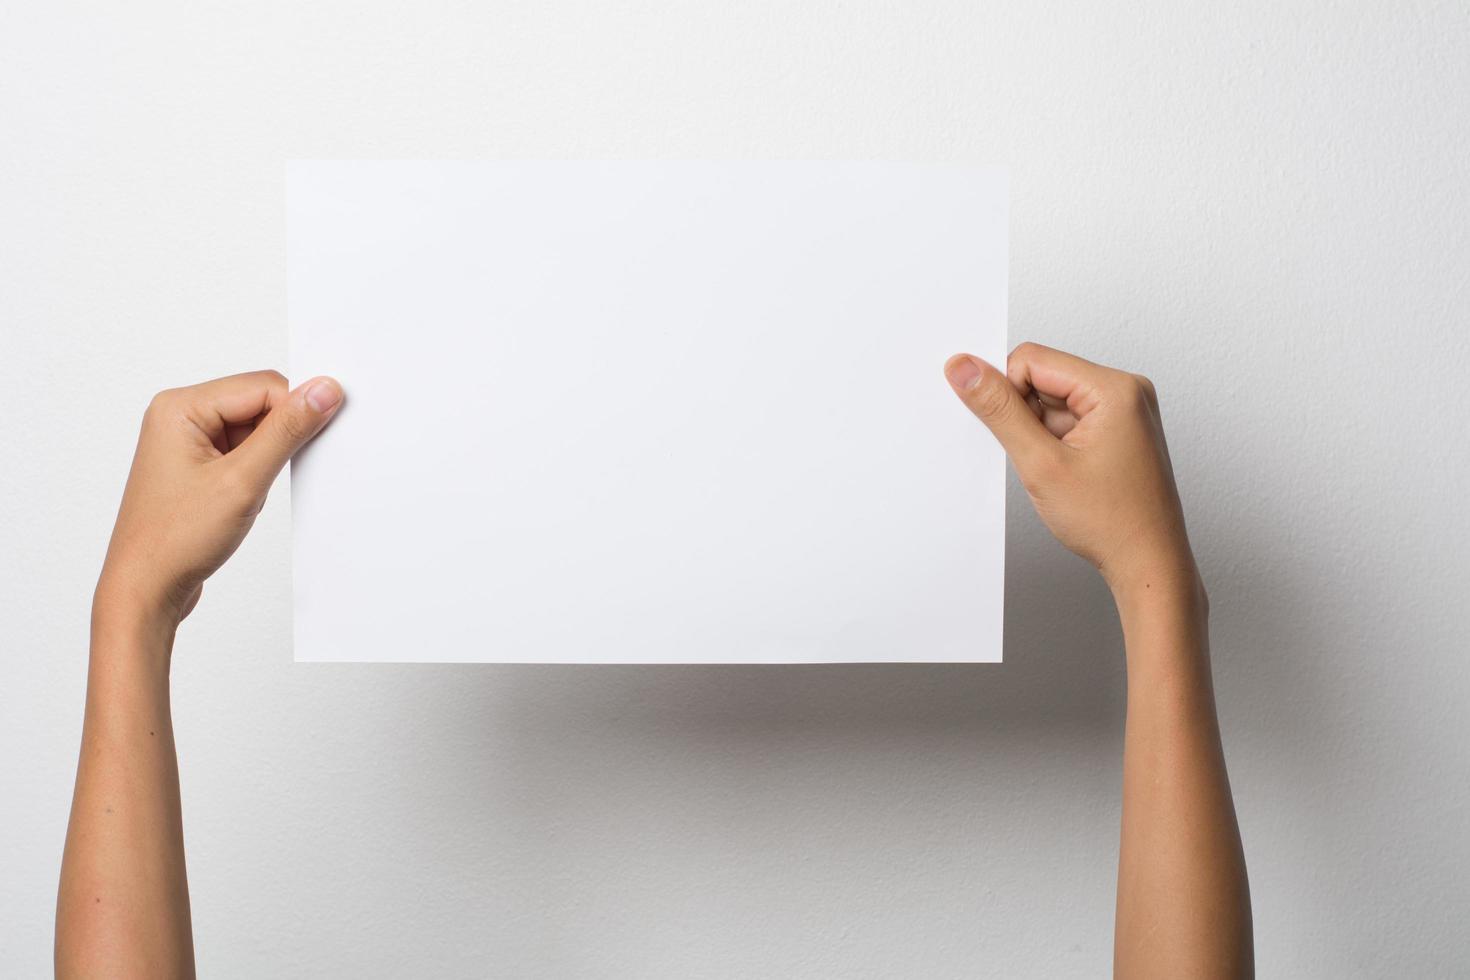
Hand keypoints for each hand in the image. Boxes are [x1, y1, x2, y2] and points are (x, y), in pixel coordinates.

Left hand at [95, 371, 342, 632]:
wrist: (145, 590)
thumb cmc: (175, 540)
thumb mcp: (243, 481)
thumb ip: (287, 431)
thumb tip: (322, 390)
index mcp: (180, 407)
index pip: (262, 386)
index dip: (295, 411)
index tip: (318, 437)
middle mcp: (179, 417)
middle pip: (259, 403)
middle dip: (279, 438)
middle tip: (270, 476)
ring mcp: (187, 442)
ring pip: (255, 429)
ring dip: (268, 459)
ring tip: (247, 494)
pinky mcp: (197, 466)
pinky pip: (244, 451)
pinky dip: (257, 473)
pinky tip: (245, 499)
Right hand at [944, 342, 1194, 599]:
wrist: (1149, 565)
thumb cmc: (1112, 522)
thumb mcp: (1041, 463)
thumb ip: (999, 410)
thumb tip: (965, 368)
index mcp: (1115, 387)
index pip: (1032, 359)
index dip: (1008, 395)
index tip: (1016, 437)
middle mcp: (1126, 391)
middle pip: (1042, 377)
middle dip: (1026, 417)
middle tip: (1041, 460)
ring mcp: (1125, 411)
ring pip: (1051, 401)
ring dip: (1040, 434)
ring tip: (1059, 473)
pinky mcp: (1118, 429)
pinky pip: (1068, 418)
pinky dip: (1053, 443)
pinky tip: (1065, 474)